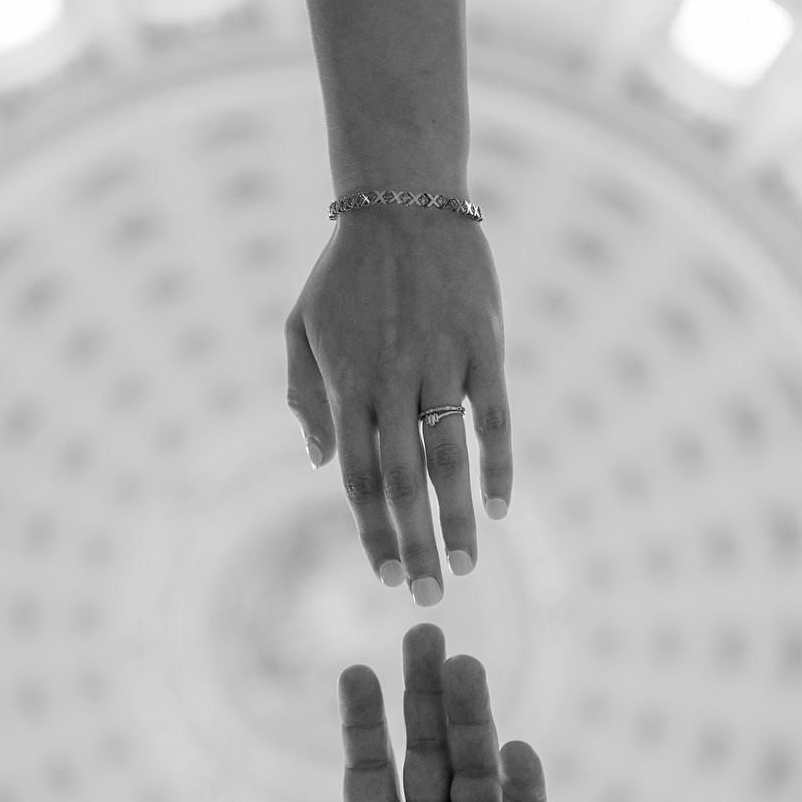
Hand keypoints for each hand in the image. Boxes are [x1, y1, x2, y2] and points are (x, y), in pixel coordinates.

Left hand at [285, 211, 512, 602]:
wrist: (402, 203)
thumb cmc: (345, 272)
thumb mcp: (301, 327)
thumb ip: (306, 397)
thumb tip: (320, 464)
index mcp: (347, 385)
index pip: (355, 477)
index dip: (370, 531)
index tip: (381, 576)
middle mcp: (391, 381)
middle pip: (401, 481)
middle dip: (413, 544)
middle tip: (425, 598)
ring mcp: (439, 364)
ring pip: (449, 457)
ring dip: (458, 518)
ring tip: (466, 567)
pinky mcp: (482, 346)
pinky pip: (494, 415)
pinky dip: (499, 464)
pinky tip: (500, 507)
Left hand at [285, 623, 544, 801]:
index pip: (368, 771)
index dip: (363, 723)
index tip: (354, 671)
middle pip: (426, 754)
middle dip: (423, 696)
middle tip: (423, 633)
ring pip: (475, 775)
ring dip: (471, 723)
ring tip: (465, 668)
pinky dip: (523, 789)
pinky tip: (516, 749)